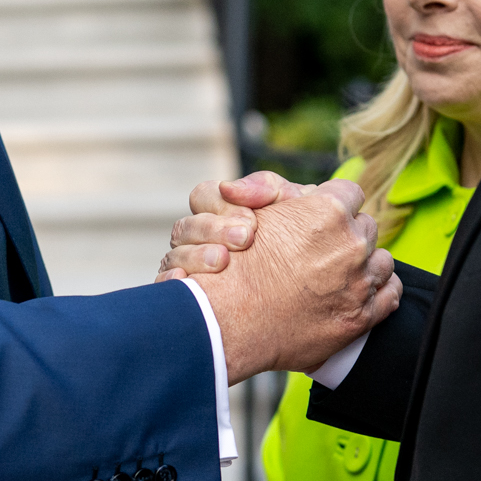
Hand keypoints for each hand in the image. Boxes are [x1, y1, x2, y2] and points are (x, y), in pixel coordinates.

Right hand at [155, 170, 301, 279]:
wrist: (313, 272)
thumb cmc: (300, 232)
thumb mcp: (291, 204)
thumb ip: (264, 187)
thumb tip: (228, 188)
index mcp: (219, 210)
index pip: (203, 197)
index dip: (222, 206)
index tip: (252, 222)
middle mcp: (199, 237)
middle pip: (186, 227)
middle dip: (213, 231)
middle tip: (244, 239)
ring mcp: (189, 264)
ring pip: (175, 255)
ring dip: (195, 256)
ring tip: (222, 262)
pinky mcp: (188, 293)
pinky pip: (167, 283)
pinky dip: (170, 280)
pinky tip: (184, 280)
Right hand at [186, 179, 397, 378]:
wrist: (229, 322)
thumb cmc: (236, 266)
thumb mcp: (251, 212)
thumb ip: (277, 190)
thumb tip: (305, 190)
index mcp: (328, 211)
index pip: (351, 192)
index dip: (334, 205)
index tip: (322, 219)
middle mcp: (351, 243)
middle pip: (367, 226)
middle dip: (349, 236)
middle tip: (323, 250)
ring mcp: (360, 281)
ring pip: (382, 260)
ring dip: (364, 265)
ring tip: (337, 275)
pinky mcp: (363, 316)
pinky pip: (391, 293)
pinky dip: (378, 292)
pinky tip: (356, 294)